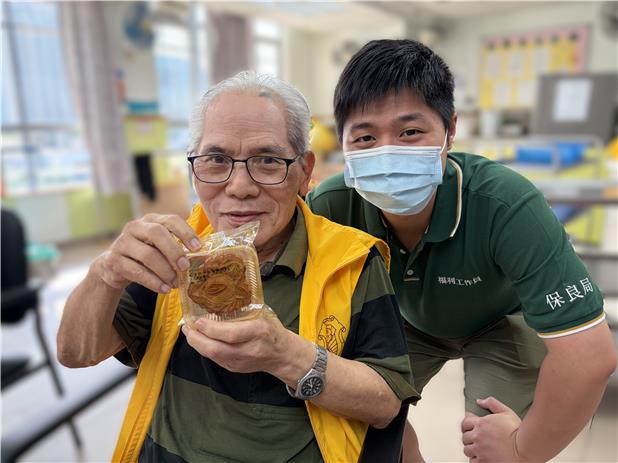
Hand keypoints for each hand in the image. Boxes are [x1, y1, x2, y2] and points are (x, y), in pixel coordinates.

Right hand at [96, 214, 200, 292]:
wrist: (114, 266)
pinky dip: (153, 282)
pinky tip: (164, 289)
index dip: (186, 232)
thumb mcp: (159, 246)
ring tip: (175, 283)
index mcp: (151, 220)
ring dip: (165, 271)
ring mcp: (122, 242)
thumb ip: (176, 246)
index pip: (171, 220)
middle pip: (157, 233)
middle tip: (185, 267)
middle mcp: (135, 227)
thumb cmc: (145, 255)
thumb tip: (201, 257)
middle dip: (174, 251)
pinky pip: (137, 271)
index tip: (198, 247)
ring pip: (148, 255)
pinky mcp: (114, 260)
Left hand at [181, 316, 313, 380]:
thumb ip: (243, 309)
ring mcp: (240, 361)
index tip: (199, 320)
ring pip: (212, 356)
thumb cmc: (272, 331)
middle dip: (196, 338)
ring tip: (189, 331)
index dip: (211, 328)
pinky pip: (214, 358)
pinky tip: (200, 339)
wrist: (282, 355)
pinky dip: (204, 348)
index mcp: (257, 332)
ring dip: (197, 344)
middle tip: (186, 326)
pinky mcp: (234, 367)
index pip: (230, 334)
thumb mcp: (262, 314)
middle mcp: (247, 349)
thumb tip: (219, 297)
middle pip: (215, 349)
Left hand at [461, 397, 521, 461]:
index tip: (471, 427)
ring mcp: (480, 450)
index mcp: (481, 424)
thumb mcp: (506, 412)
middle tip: (476, 438)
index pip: (465, 423)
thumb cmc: (518, 432)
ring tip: (479, 448)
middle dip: (470, 436)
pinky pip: (472, 461)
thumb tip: (480, 401)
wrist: (525, 449)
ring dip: (471, 448)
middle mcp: (478, 437)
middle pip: (465, 437)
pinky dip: (475, 459)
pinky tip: (481, 456)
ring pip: (467, 450)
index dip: (467, 424)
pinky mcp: (483, 462)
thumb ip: (492, 403)